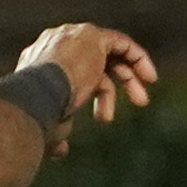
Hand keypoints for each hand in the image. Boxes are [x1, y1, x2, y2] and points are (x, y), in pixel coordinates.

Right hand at [19, 23, 156, 153]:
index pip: (71, 70)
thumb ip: (56, 132)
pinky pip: (121, 43)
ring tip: (141, 102)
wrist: (37, 96)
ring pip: (108, 53)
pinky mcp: (92, 36)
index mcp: (39, 61)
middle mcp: (55, 43)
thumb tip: (59, 150)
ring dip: (128, 77)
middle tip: (121, 112)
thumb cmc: (37, 115)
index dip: (91, 90)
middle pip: (91, 61)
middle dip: (109, 87)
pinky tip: (150, 78)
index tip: (105, 115)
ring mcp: (73, 37)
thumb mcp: (48, 124)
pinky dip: (137, 58)